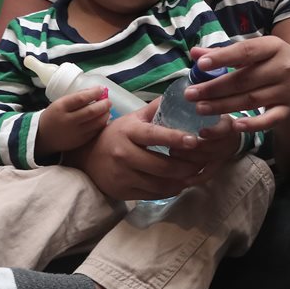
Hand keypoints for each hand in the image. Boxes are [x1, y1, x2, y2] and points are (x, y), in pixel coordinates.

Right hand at [34, 87, 111, 156]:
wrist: (43, 136)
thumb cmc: (54, 115)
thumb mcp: (61, 103)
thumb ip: (77, 97)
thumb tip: (96, 91)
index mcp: (61, 107)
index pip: (81, 98)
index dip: (94, 93)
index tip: (101, 89)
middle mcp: (68, 120)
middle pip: (91, 111)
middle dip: (103, 105)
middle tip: (108, 101)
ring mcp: (74, 132)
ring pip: (96, 123)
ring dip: (105, 114)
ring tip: (107, 109)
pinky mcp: (80, 141)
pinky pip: (95, 131)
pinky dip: (101, 124)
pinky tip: (103, 119)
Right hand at [63, 99, 239, 200]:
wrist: (87, 159)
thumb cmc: (116, 135)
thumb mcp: (132, 119)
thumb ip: (155, 109)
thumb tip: (180, 93)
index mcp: (129, 132)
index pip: (154, 135)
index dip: (176, 138)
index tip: (195, 140)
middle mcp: (124, 154)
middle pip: (162, 165)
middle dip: (186, 166)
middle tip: (202, 162)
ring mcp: (123, 175)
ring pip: (160, 184)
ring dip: (181, 181)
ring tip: (193, 174)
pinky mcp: (124, 192)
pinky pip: (153, 194)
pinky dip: (170, 191)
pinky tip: (179, 184)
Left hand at [185, 37, 289, 132]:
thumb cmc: (270, 61)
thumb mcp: (253, 52)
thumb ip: (223, 53)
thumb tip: (194, 54)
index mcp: (273, 47)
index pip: (245, 52)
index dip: (222, 58)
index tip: (200, 65)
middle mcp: (283, 68)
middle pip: (244, 80)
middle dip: (214, 88)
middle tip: (190, 94)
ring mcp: (287, 90)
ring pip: (251, 100)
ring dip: (223, 106)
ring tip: (200, 108)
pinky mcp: (288, 110)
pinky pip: (269, 120)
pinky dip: (252, 125)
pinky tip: (234, 125)